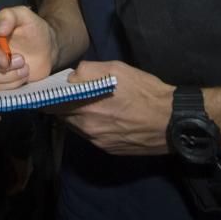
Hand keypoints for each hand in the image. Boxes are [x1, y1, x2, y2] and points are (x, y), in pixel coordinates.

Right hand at [0, 6, 53, 88]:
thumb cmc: (35, 30)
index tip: (6, 59)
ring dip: (8, 76)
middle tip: (22, 61)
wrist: (47, 48)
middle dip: (0, 66)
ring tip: (26, 68)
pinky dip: (12, 84)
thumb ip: (10, 16)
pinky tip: (24, 76)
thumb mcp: (25, 16)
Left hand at [50, 60, 173, 155]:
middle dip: (62, 105)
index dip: (48, 96)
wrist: (172, 121)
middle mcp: (88, 127)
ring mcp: (97, 141)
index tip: (49, 88)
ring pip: (75, 127)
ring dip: (76, 116)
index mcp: (86, 106)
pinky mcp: (107, 149)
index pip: (52, 105)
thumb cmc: (145, 91)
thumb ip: (88, 70)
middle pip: (62, 117)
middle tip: (71, 94)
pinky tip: (103, 117)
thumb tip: (71, 77)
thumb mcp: (117, 69)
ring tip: (88, 104)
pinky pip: (89, 136)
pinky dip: (90, 126)